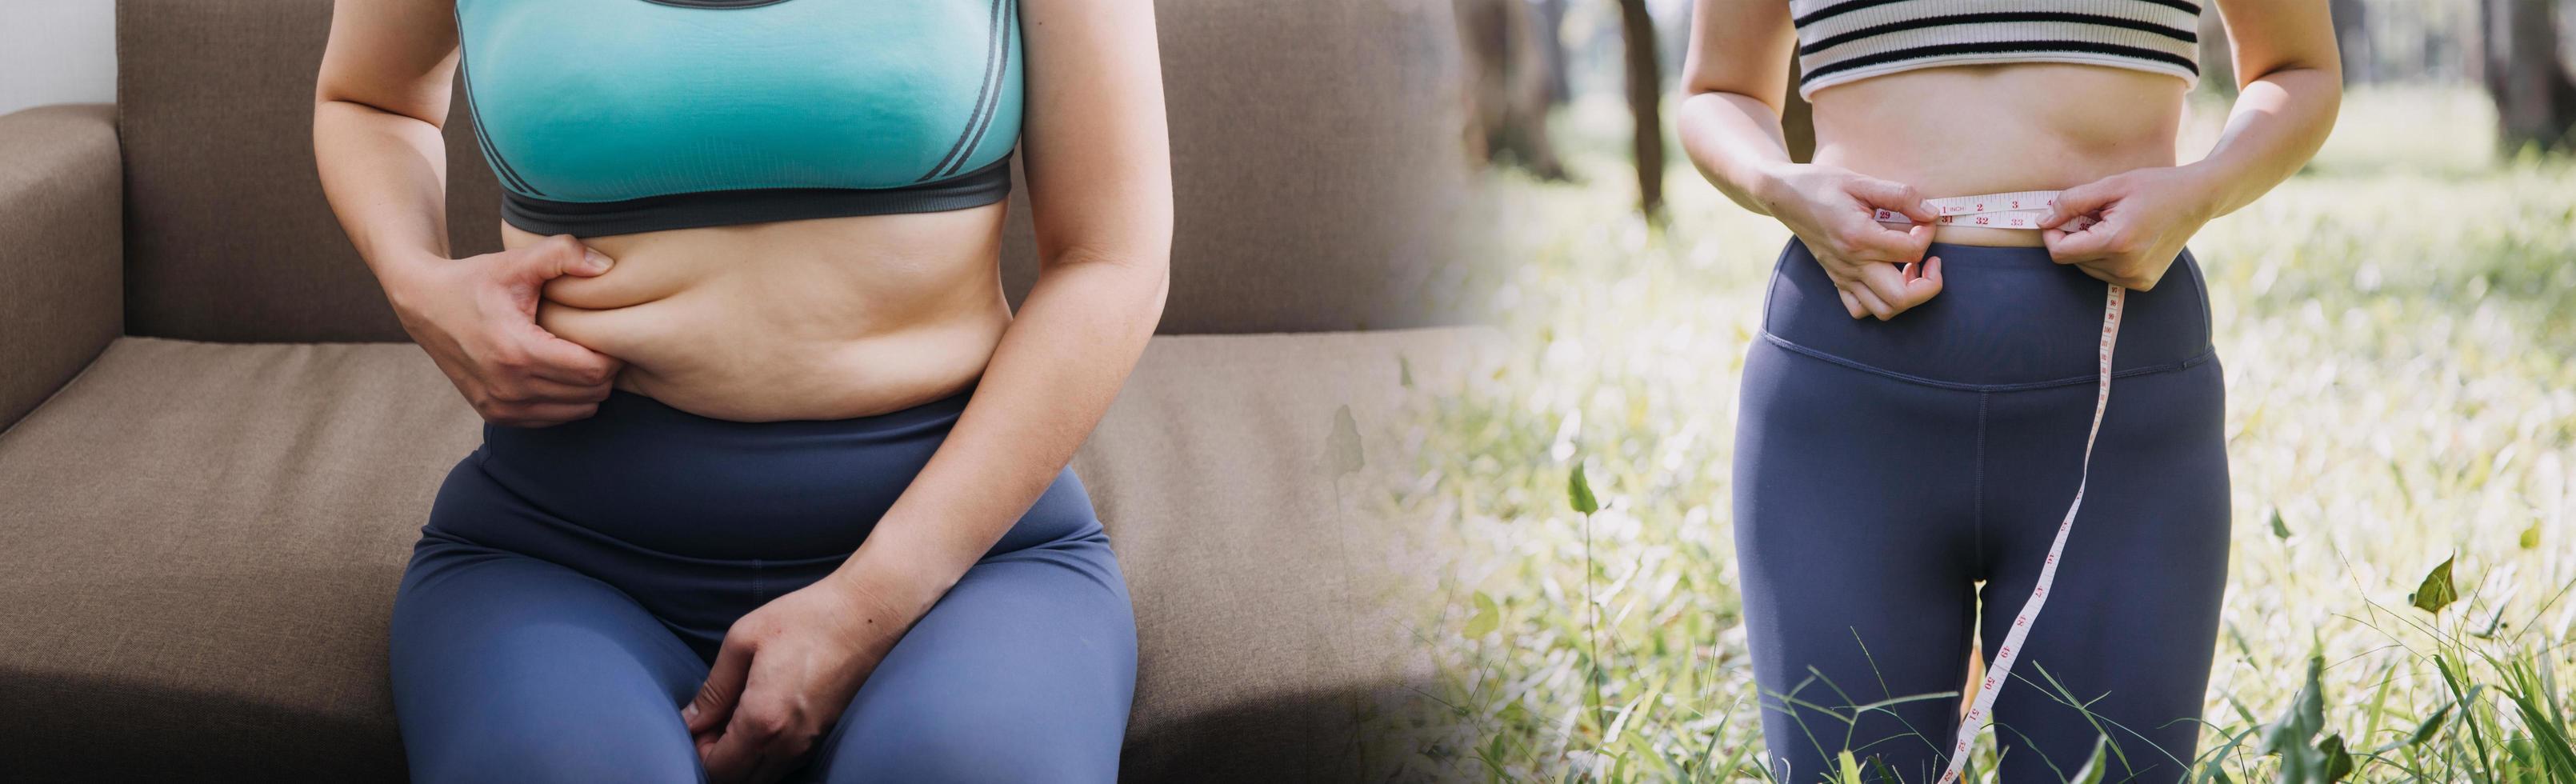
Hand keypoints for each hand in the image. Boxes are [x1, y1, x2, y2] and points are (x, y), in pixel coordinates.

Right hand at [385, 235, 623, 426]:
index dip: (613, 352)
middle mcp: (509, 387)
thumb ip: (562, 254)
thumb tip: (605, 266)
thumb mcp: (516, 261)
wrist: (424, 305)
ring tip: (580, 355)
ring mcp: (501, 406)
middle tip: (599, 342)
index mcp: (518, 352)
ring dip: (588, 387)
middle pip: (590, 393)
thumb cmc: (474, 281)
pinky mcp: (496, 415)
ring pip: (577, 410)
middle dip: (606, 369)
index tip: (609, 332)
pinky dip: (567, 400)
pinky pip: (554, 418)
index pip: (594, 371)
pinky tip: (560, 372)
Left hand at [683, 577, 910, 783]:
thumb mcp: (744, 640)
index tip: (700, 722)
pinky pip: (784, 764)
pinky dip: (765, 754)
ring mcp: (809, 744)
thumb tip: (691, 720)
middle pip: (738, 781)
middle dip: (718, 760)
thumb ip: (713, 689)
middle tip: (714, 723)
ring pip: (762, 778)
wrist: (867, 614)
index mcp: (763, 720)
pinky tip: (764, 719)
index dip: (699, 751)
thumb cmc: (808, 618)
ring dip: (742, 759)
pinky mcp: (823, 737)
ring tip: (738, 718)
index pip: (717, 769)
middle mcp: (788, 743)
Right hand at [1755, 162, 1945, 320]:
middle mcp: (1851, 264)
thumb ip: (1901, 196)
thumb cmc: (1822, 184)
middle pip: (1902, 297)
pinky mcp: (1836, 280)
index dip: (1928, 233)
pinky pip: (1860, 309)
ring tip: (1910, 269)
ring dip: (1907, 295)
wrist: (1783, 195)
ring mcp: (1842, 276)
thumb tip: (1932, 214)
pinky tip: (1887, 277)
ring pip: (1884, 310)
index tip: (1924, 218)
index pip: (1912, 251)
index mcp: (1859, 237)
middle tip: (1931, 259)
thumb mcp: (1862, 181)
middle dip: (1929, 283)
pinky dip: (1880, 302)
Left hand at [2038, 165, 2221, 289]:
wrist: (2198, 198)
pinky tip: (2125, 238)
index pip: (2060, 252)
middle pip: (2073, 260)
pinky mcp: (2143, 283)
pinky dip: (2105, 257)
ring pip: (2087, 268)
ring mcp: (2136, 279)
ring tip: (2113, 225)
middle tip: (2097, 215)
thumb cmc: (2154, 186)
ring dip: (2090, 247)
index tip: (2059, 216)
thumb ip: (2071, 203)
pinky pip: (2106, 273)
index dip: (2052, 234)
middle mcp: (2126, 268)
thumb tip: (2042, 221)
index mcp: (2117, 242)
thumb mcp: (2110, 185)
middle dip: (2074, 237)